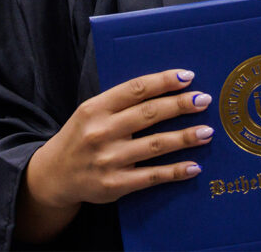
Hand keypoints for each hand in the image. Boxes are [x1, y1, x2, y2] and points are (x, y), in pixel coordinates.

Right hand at [20, 68, 211, 237]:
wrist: (53, 176)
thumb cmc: (81, 136)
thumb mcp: (91, 112)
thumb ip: (120, 102)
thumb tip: (164, 89)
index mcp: (96, 108)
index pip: (135, 89)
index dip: (163, 81)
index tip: (187, 76)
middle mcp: (101, 132)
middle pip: (149, 114)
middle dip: (180, 105)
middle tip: (204, 100)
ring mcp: (108, 160)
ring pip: (154, 145)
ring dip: (184, 137)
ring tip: (207, 131)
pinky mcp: (115, 184)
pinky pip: (151, 176)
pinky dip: (175, 171)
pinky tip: (194, 166)